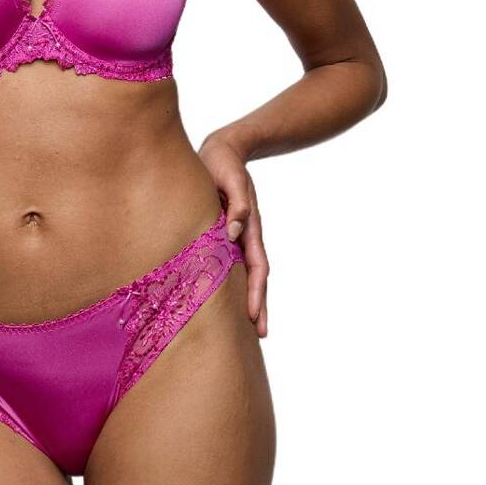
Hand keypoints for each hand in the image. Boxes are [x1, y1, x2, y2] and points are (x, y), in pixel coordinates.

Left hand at [198, 129, 269, 337]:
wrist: (223, 150)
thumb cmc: (223, 163)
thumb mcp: (229, 179)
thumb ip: (235, 204)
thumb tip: (234, 230)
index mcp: (249, 226)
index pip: (256, 266)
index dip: (255, 292)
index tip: (253, 315)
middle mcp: (246, 235)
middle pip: (256, 277)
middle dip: (259, 305)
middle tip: (262, 334)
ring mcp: (238, 236)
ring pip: (246, 274)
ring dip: (250, 299)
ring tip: (250, 326)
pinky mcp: (225, 233)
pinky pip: (232, 264)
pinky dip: (234, 283)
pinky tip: (230, 299)